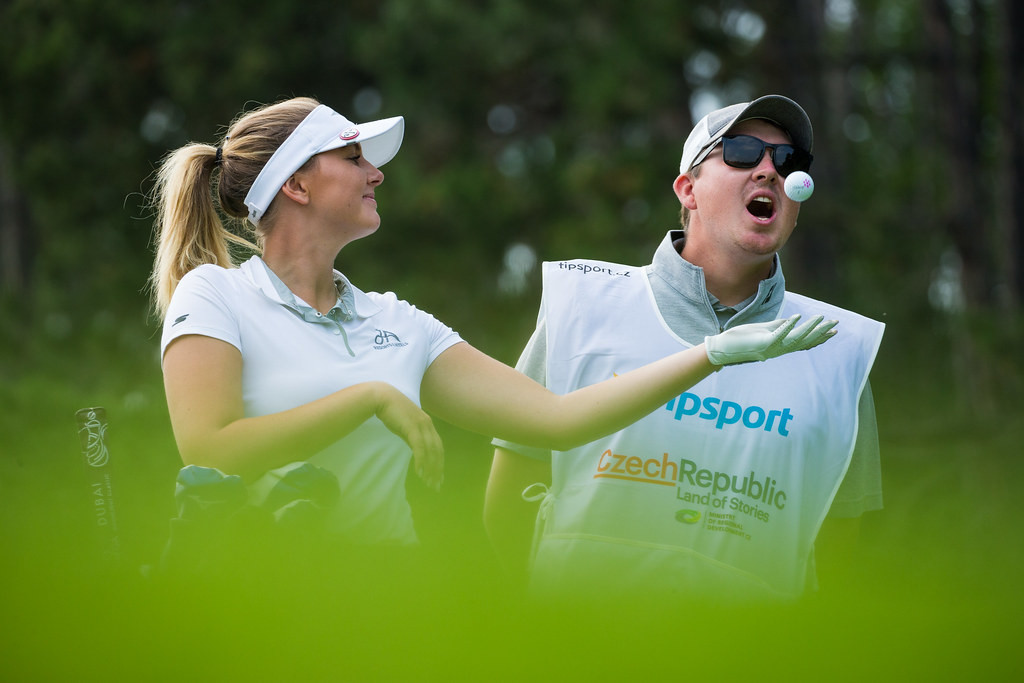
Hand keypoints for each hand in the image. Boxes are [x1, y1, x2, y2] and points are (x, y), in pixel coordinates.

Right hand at [374, 385, 444, 490]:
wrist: (382, 397)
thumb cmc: (391, 411)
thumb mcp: (406, 426)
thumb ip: (413, 436)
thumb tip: (417, 450)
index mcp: (428, 424)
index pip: (438, 447)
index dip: (439, 463)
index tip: (439, 477)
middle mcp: (428, 425)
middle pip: (438, 451)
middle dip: (437, 470)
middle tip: (436, 485)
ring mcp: (421, 425)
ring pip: (431, 451)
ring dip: (430, 469)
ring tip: (428, 483)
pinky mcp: (412, 428)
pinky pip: (420, 448)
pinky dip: (421, 461)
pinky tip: (419, 472)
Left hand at [704, 314, 837, 365]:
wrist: (723, 349)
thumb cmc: (742, 339)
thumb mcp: (764, 330)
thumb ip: (778, 326)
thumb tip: (791, 320)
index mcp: (780, 346)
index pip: (804, 342)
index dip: (819, 338)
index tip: (834, 332)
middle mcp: (779, 349)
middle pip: (805, 341)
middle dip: (821, 332)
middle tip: (836, 324)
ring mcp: (773, 347)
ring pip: (796, 338)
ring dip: (810, 327)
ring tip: (821, 317)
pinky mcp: (764, 343)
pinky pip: (779, 334)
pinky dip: (788, 325)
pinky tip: (797, 317)